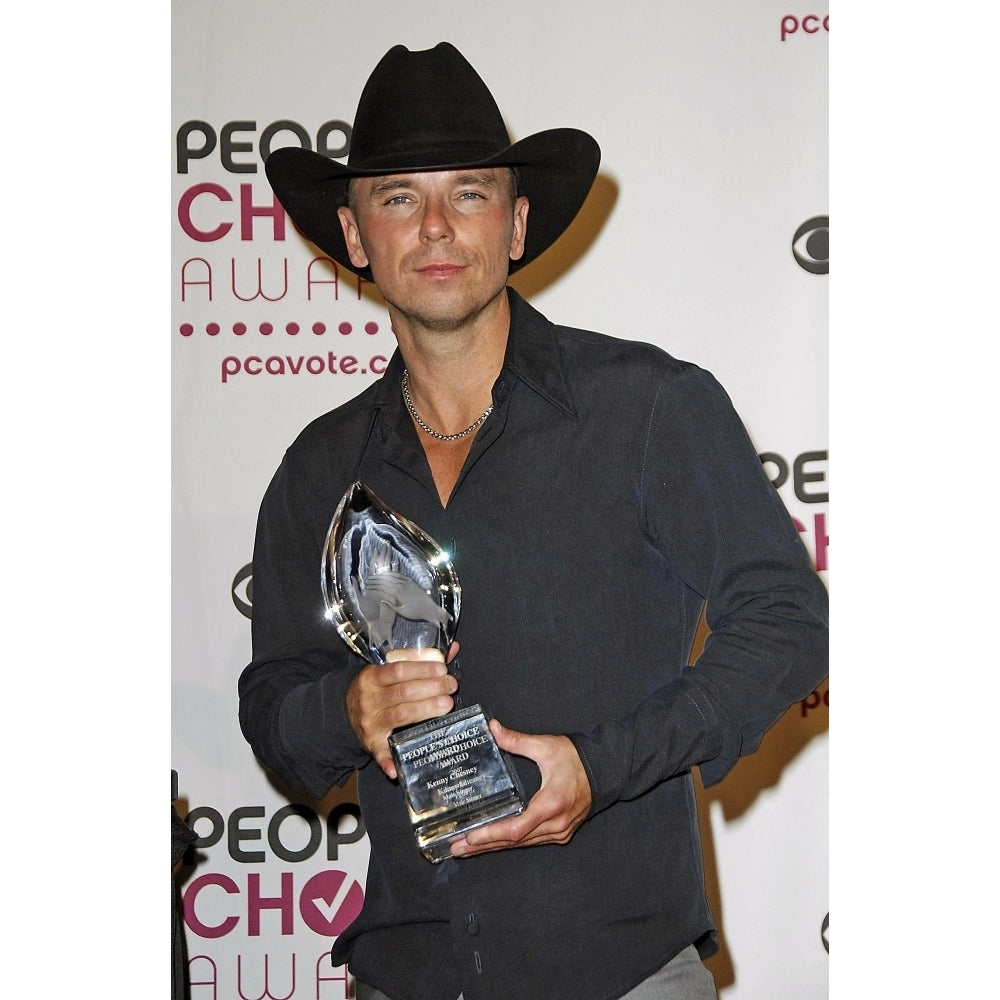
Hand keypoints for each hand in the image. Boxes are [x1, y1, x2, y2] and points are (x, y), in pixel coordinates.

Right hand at [346, 643, 459, 778]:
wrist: (345, 712)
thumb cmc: (376, 688)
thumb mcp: (390, 670)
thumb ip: (419, 660)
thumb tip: (452, 648)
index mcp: (371, 677)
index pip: (398, 669)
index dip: (422, 668)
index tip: (442, 668)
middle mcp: (369, 700)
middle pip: (402, 692)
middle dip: (430, 688)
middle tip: (451, 685)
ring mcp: (370, 723)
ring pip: (400, 715)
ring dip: (425, 710)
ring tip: (447, 704)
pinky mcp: (372, 744)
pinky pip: (380, 753)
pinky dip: (388, 761)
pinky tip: (397, 769)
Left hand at [449, 719, 592, 855]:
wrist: (605, 769)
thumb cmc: (577, 758)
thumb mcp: (546, 746)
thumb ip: (517, 740)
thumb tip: (493, 728)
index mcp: (551, 804)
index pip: (516, 828)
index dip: (491, 834)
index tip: (470, 838)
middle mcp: (555, 824)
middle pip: (514, 841)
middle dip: (483, 846)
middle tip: (456, 848)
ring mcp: (559, 832)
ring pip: (521, 844)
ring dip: (494, 847)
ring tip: (466, 849)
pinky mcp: (560, 833)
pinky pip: (530, 841)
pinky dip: (509, 843)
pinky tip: (492, 843)